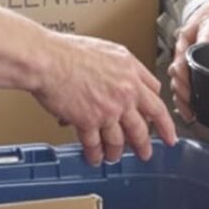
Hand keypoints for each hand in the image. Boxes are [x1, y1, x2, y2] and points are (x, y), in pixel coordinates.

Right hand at [31, 32, 177, 165]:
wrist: (47, 59)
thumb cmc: (67, 51)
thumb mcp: (105, 50)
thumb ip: (118, 68)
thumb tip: (117, 80)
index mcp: (131, 70)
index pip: (155, 95)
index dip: (159, 113)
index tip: (161, 121)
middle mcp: (125, 91)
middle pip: (144, 124)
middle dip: (145, 143)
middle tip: (146, 152)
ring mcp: (109, 108)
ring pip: (121, 139)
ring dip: (117, 152)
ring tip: (114, 157)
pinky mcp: (90, 121)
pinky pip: (95, 144)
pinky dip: (95, 154)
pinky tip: (94, 158)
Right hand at [167, 1, 208, 123]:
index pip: (204, 31)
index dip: (201, 45)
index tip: (199, 61)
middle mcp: (192, 33)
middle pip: (182, 55)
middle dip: (185, 77)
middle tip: (193, 94)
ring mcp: (182, 45)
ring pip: (175, 68)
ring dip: (180, 88)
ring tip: (190, 105)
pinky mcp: (178, 56)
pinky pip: (175, 76)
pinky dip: (178, 93)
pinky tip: (186, 106)